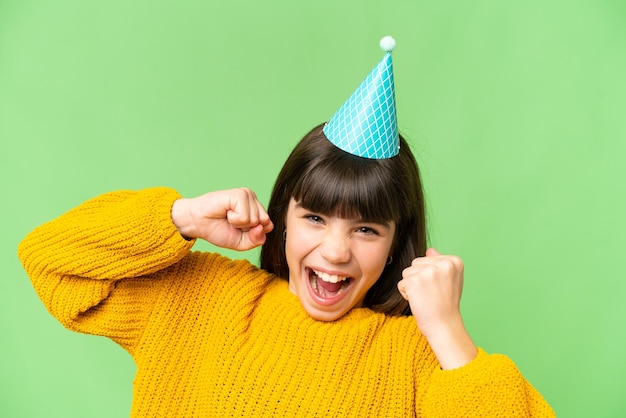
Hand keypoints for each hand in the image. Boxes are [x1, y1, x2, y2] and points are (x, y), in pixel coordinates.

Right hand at [171, 188, 273, 250]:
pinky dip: (234, 219)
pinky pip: (245, 217)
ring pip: (255, 220)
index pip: (268, 226)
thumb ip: (256, 239)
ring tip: (228, 217)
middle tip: (232, 222)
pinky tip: (226, 212)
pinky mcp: (240, 194)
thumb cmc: (218, 230)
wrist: (198, 224)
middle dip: (247, 229)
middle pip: (264, 223)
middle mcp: (254, 200)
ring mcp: (247, 195)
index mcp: (257, 209)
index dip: (253, 234)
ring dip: (238, 224)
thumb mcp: (242, 242)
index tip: (238, 229)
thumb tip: (262, 228)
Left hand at [397, 248, 476, 368]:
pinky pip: (401, 284)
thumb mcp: (450, 280)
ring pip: (407, 273)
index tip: (440, 288)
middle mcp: (443, 264)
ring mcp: (429, 272)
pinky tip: (419, 302)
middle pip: (415, 263)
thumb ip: (440, 263)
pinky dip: (406, 294)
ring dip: (411, 286)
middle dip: (418, 278)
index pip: (427, 259)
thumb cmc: (446, 305)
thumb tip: (429, 250)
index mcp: (454, 261)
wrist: (444, 326)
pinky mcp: (415, 281)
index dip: (429, 275)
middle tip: (431, 294)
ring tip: (425, 298)